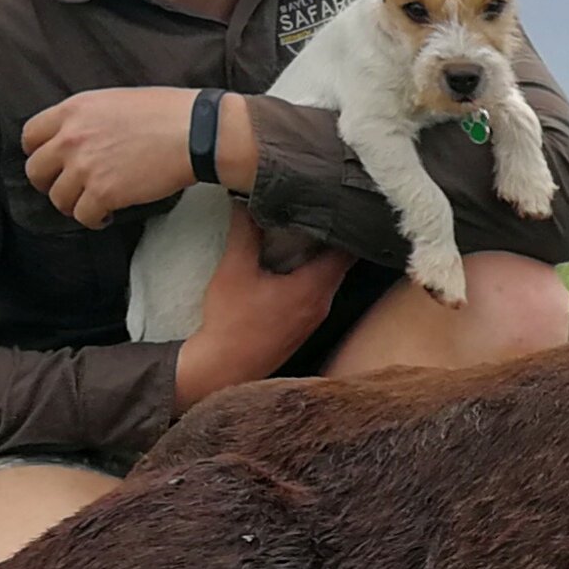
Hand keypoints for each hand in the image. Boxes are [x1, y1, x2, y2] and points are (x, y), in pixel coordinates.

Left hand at [20, 87, 257, 223]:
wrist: (194, 132)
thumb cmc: (167, 112)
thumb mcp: (116, 100)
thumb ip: (89, 117)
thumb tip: (84, 134)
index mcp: (72, 110)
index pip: (31, 136)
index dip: (40, 153)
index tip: (54, 162)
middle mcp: (70, 138)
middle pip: (36, 171)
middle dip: (50, 183)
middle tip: (69, 188)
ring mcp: (84, 167)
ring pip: (58, 198)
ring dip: (74, 204)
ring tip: (93, 204)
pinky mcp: (103, 193)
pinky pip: (83, 216)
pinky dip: (94, 220)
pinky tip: (107, 216)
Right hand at [174, 203, 354, 406]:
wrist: (222, 368)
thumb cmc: (230, 321)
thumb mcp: (234, 269)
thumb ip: (245, 232)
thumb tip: (245, 199)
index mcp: (315, 287)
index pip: (346, 248)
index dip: (343, 224)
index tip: (334, 202)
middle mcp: (323, 303)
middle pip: (339, 261)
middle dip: (329, 235)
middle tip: (317, 209)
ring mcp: (315, 317)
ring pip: (327, 277)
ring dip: (318, 255)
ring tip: (303, 228)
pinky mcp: (303, 326)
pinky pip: (316, 291)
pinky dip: (309, 274)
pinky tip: (291, 261)